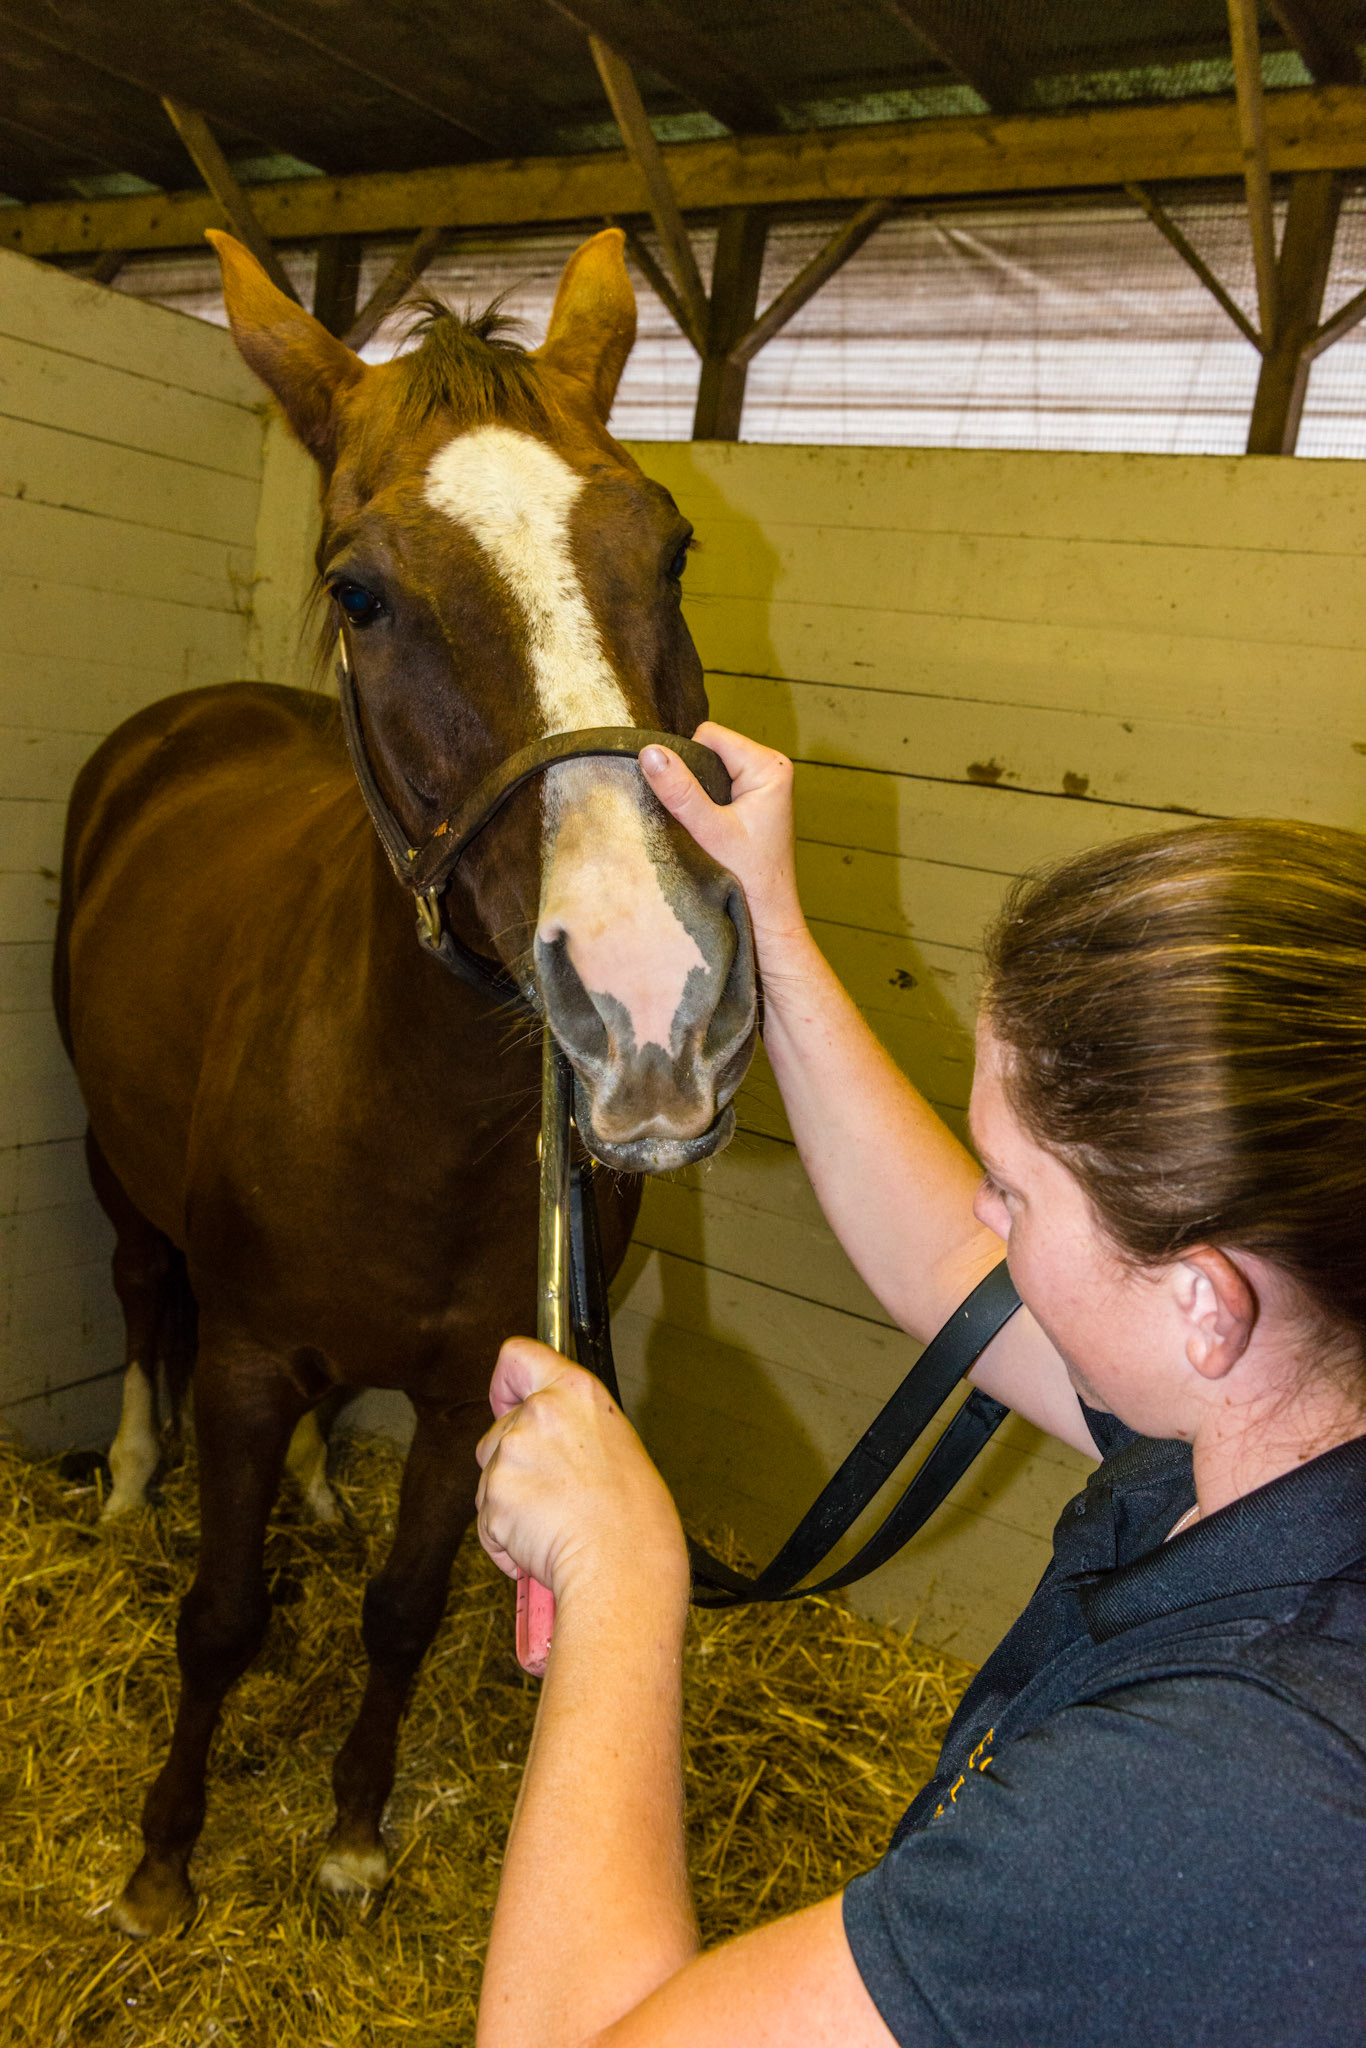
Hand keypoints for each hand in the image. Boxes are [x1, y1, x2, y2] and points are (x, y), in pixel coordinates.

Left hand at [476, 1338, 688, 1608]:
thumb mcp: (616, 1445)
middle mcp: (538, 1413)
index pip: (518, 1357)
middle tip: (554, 1494)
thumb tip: (554, 1443)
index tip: (507, 1402)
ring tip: (555, 1524)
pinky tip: (541, 1545)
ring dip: (510, 1505)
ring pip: (489, 1479)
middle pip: (498, 1431)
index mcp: (576, 1392)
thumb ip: (575, 1430)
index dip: (505, 1383)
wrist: (623, 1568)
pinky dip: (505, 1539)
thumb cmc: (635, 1521)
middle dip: (512, 1464)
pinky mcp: (493, 1496)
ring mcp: (511, 1453)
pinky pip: (486, 1521)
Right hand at [640, 722, 806, 958]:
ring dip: (696, 793)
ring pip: (709, 768)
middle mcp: (770, 768)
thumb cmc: (747, 878)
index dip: (687, 761)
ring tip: (701, 826)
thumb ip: (680, 791)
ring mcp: (762, 784)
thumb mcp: (709, 831)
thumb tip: (649, 752)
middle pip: (709, 749)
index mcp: (769, 766)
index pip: (709, 736)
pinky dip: (703, 803)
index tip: (688, 802)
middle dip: (692, 778)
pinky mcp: (752, 801)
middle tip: (696, 819)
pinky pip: (716, 786)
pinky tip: (706, 829)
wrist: (765, 918)